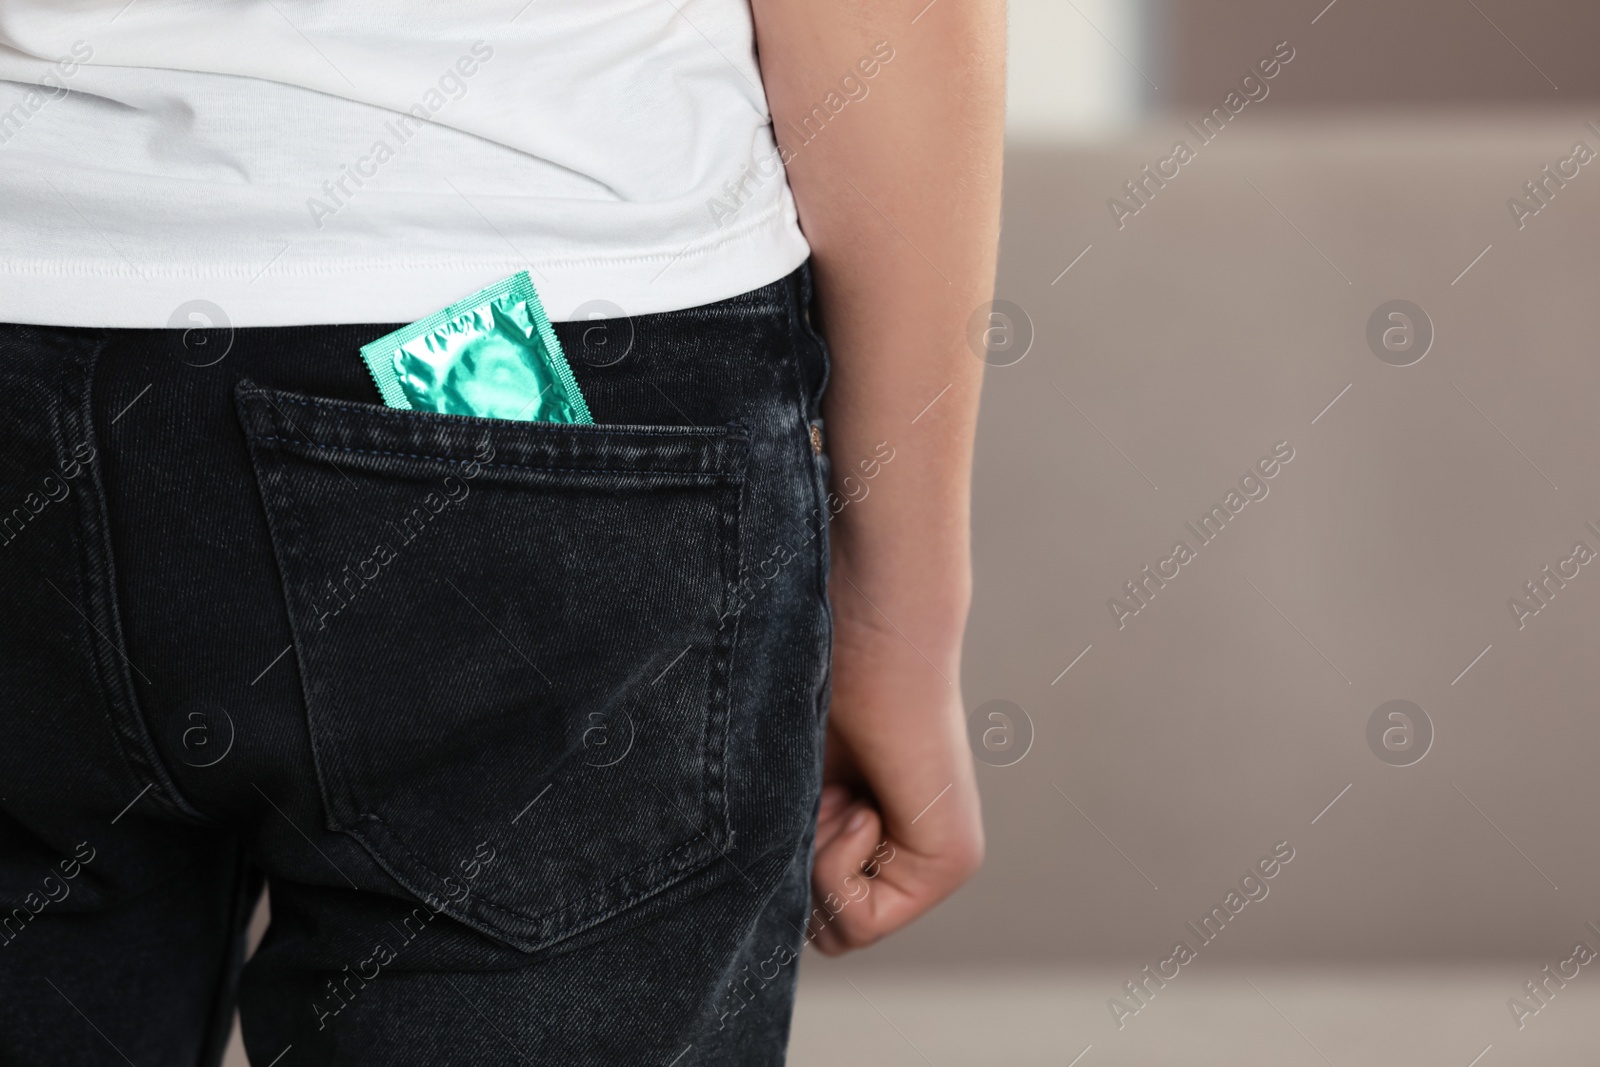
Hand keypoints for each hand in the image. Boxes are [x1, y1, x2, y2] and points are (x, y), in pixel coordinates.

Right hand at [806, 581, 983, 954]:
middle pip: (826, 936)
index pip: (813, 917)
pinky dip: (836, 863)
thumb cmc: (811, 677)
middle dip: (800, 874)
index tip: (805, 797)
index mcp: (880, 837)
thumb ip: (779, 845)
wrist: (864, 624)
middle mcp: (916, 858)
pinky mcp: (952, 863)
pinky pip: (860, 920)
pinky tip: (860, 801)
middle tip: (820, 799)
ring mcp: (942, 865)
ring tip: (840, 794)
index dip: (786, 868)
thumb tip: (732, 909)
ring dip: (817, 866)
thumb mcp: (781, 786)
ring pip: (840, 934)